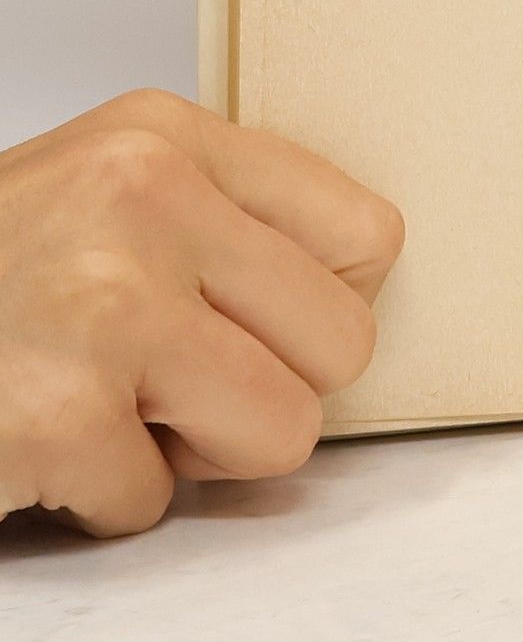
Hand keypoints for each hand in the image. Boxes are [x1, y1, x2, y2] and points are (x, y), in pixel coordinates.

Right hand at [0, 90, 403, 535]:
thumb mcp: (98, 197)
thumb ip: (218, 223)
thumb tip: (354, 292)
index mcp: (164, 139)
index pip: (369, 234)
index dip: (319, 307)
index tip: (252, 324)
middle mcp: (143, 199)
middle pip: (345, 342)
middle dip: (267, 390)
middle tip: (170, 383)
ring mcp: (103, 305)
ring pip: (286, 431)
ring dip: (196, 455)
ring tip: (109, 412)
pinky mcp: (58, 415)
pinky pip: (157, 502)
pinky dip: (98, 500)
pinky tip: (35, 445)